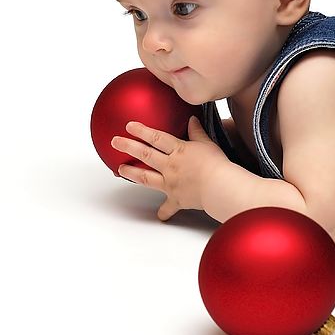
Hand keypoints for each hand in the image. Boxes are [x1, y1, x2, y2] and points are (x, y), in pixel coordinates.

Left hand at [111, 116, 228, 220]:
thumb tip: (192, 119)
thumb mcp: (208, 143)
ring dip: (131, 173)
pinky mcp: (176, 199)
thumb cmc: (216, 165)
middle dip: (128, 147)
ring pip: (146, 177)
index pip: (156, 137)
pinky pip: (168, 208)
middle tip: (115, 142)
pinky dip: (164, 212)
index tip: (128, 126)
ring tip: (120, 170)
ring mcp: (170, 183)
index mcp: (179, 150)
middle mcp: (170, 166)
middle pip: (146, 154)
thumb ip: (198, 132)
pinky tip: (160, 215)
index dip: (142, 130)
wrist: (219, 186)